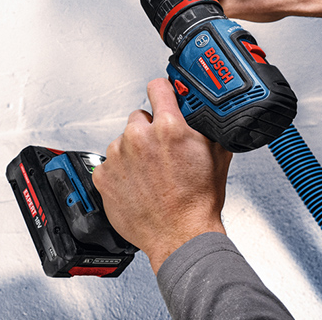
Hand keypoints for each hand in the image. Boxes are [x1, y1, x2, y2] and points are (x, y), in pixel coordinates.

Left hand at [93, 79, 232, 273]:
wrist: (180, 235)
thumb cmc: (197, 202)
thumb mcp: (217, 154)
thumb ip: (207, 125)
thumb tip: (204, 111)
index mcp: (168, 127)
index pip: (157, 87)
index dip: (163, 91)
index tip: (163, 95)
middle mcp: (139, 137)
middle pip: (139, 117)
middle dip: (150, 130)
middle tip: (162, 151)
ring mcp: (118, 157)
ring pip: (123, 141)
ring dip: (134, 152)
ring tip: (150, 174)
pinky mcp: (103, 176)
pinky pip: (110, 163)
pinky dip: (121, 172)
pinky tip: (137, 184)